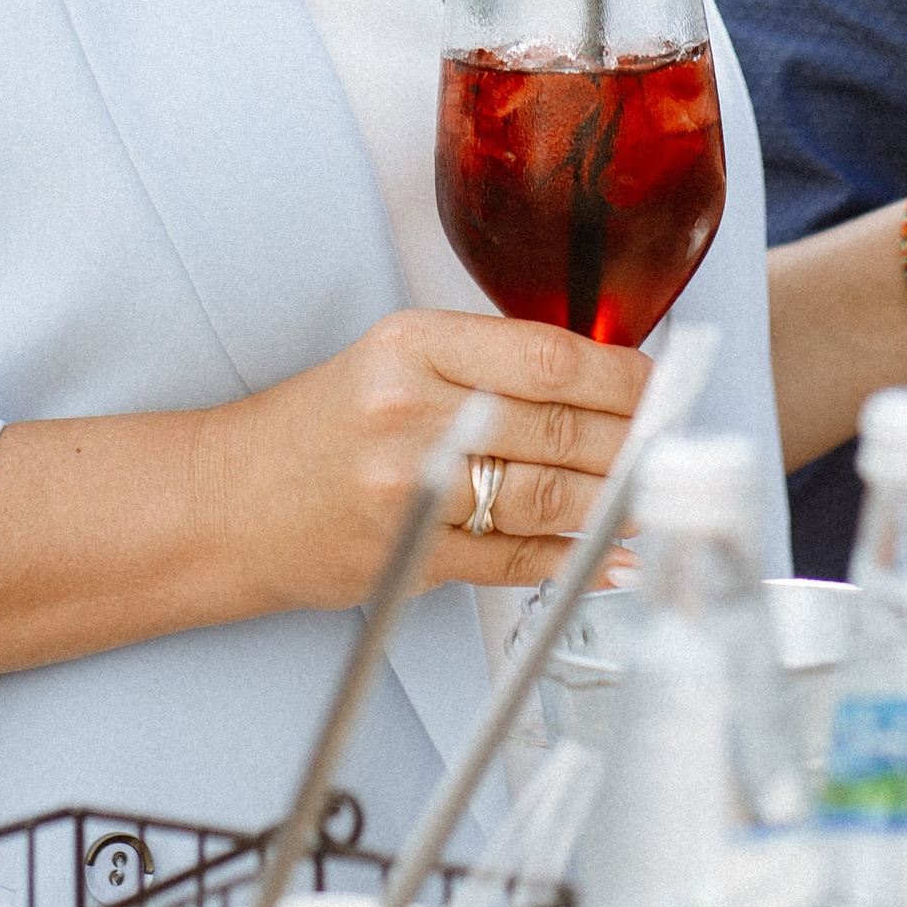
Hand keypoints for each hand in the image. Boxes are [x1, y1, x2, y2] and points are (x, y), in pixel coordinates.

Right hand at [217, 308, 649, 605]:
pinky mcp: (410, 557)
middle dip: (634, 442)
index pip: (546, 357)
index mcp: (413, 345)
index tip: (659, 386)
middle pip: (558, 429)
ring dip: (617, 503)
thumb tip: (597, 381)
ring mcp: (410, 489)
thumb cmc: (322, 425)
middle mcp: (411, 411)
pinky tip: (614, 556)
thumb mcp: (395, 358)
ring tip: (655, 498)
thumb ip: (485, 361)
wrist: (230, 500)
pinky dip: (576, 562)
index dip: (620, 377)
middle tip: (676, 445)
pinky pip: (515, 559)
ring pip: (547, 496)